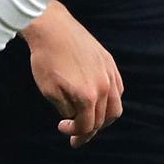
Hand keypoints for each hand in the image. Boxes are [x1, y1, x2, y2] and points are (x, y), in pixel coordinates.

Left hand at [25, 6, 123, 147]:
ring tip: (91, 121)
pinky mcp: (109, 61)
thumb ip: (66, 110)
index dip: (75, 133)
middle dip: (89, 130)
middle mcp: (104, 86)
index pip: (87, 126)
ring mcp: (109, 73)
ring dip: (104, 118)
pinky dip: (111, 100)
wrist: (51, 28)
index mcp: (88, 96)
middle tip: (76, 135)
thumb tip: (75, 118)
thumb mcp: (49, 91)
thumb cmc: (45, 59)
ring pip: (115, 106)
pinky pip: (118, 88)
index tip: (61, 128)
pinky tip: (100, 101)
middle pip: (102, 119)